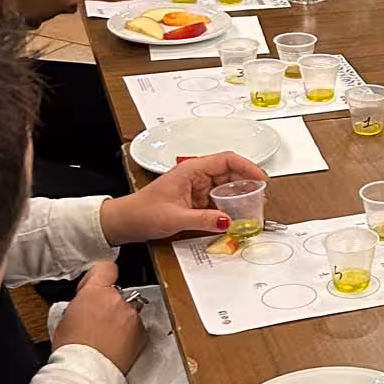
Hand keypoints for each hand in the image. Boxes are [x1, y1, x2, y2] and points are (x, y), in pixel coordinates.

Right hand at [51, 261, 145, 374]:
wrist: (85, 373)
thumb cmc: (71, 350)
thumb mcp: (65, 318)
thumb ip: (81, 302)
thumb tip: (87, 301)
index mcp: (95, 293)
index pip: (106, 268)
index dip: (102, 276)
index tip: (99, 283)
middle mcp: (117, 300)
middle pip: (117, 293)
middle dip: (109, 304)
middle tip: (96, 321)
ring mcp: (131, 316)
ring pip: (128, 311)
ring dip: (120, 319)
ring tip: (105, 337)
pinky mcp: (142, 332)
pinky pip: (136, 327)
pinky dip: (129, 333)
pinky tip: (115, 345)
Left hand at [99, 152, 267, 243]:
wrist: (122, 223)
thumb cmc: (141, 212)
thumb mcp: (175, 218)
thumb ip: (203, 220)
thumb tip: (227, 221)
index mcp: (191, 170)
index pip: (227, 160)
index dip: (248, 167)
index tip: (261, 179)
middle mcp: (196, 175)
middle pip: (230, 172)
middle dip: (247, 183)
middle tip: (261, 197)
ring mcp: (196, 187)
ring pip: (226, 186)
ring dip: (239, 196)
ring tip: (252, 208)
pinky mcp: (195, 200)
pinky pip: (218, 199)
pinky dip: (228, 206)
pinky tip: (235, 216)